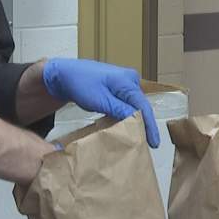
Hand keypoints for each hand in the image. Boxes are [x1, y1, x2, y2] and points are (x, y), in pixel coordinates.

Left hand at [42, 58, 159, 147]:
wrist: (65, 74)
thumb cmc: (80, 84)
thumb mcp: (100, 100)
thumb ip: (119, 111)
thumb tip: (136, 122)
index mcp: (127, 81)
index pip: (144, 107)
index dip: (150, 126)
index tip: (154, 143)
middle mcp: (130, 79)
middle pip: (141, 106)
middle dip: (144, 124)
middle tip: (147, 145)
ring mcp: (124, 82)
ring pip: (133, 105)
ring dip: (135, 120)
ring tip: (139, 139)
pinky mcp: (117, 86)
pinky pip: (126, 103)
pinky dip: (126, 115)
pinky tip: (126, 127)